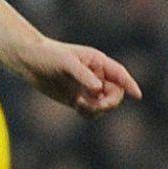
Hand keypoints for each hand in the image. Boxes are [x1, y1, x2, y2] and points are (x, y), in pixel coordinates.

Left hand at [20, 39, 140, 114]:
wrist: (29, 61)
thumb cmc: (48, 55)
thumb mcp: (66, 63)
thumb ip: (83, 75)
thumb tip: (98, 89)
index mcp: (98, 62)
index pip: (119, 74)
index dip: (130, 85)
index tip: (137, 95)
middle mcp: (96, 75)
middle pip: (115, 93)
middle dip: (109, 102)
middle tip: (96, 105)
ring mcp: (88, 88)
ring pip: (104, 105)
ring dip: (97, 109)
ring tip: (80, 104)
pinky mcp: (78, 99)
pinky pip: (92, 112)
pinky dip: (89, 113)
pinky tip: (77, 106)